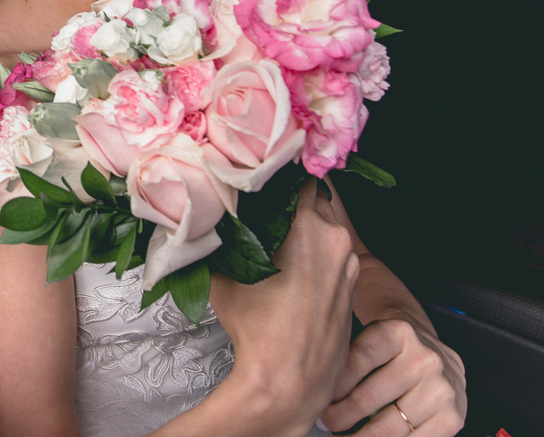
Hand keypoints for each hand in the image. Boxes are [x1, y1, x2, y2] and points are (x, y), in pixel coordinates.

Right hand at [209, 179, 359, 431]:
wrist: (288, 381)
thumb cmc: (255, 328)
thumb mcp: (222, 275)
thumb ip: (219, 240)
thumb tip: (203, 219)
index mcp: (309, 226)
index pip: (298, 176)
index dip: (275, 173)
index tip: (256, 175)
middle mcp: (337, 239)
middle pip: (312, 200)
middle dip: (287, 202)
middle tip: (259, 208)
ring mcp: (348, 265)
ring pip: (325, 228)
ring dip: (302, 228)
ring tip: (270, 240)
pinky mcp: (350, 287)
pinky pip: (332, 255)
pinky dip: (313, 254)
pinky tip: (287, 268)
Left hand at [319, 318, 465, 435]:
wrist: (434, 353)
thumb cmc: (389, 350)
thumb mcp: (368, 338)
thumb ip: (345, 357)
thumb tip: (311, 388)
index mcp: (398, 333)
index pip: (356, 360)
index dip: (332, 386)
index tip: (315, 400)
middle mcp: (424, 360)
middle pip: (368, 398)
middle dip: (337, 417)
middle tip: (323, 423)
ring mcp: (442, 390)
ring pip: (388, 427)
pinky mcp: (452, 418)